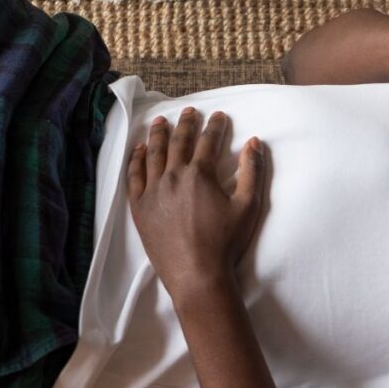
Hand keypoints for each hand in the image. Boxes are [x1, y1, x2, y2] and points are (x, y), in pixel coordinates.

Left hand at [126, 107, 265, 299]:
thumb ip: (252, 172)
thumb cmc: (226, 243)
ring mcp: (152, 191)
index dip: (215, 126)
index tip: (219, 115)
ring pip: (153, 154)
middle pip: (179, 142)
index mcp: (200, 174)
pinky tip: (139, 150)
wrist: (197, 275)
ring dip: (158, 134)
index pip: (208, 141)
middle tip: (190, 112)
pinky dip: (136, 159)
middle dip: (186, 124)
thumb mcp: (248, 207)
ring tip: (160, 121)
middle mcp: (173, 176)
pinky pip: (134, 176)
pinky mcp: (140, 207)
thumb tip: (254, 143)